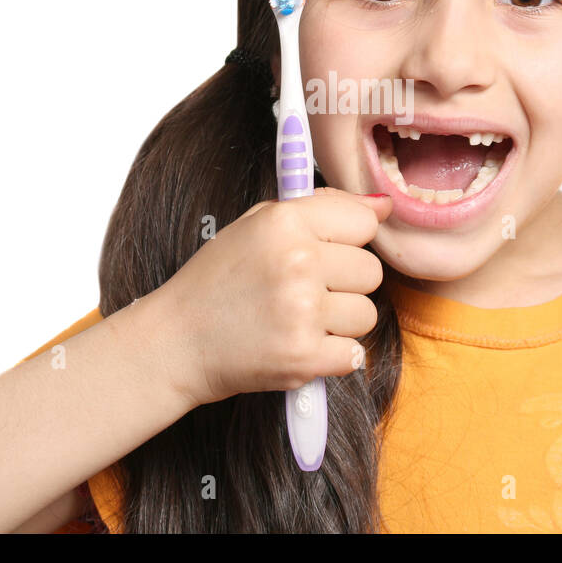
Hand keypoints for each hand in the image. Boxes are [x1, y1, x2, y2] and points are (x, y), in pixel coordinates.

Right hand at [155, 188, 391, 407]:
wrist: (177, 341)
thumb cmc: (218, 281)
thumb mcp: (258, 225)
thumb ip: (323, 207)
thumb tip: (384, 204)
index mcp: (285, 221)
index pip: (364, 222)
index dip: (346, 242)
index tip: (322, 254)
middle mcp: (298, 262)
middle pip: (371, 271)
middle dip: (345, 284)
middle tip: (304, 292)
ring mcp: (302, 312)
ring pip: (367, 315)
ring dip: (340, 323)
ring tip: (299, 320)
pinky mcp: (303, 357)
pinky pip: (354, 355)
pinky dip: (332, 356)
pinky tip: (299, 345)